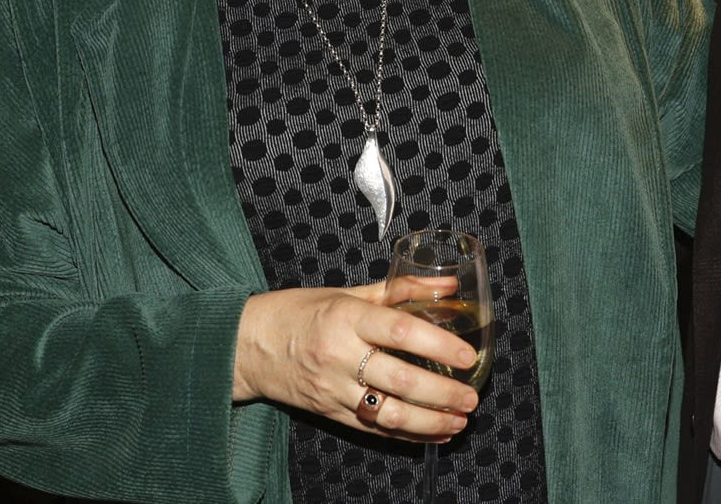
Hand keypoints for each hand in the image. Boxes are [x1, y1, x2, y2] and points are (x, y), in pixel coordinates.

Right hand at [231, 281, 479, 440]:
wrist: (248, 345)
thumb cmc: (300, 312)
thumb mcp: (348, 293)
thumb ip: (401, 289)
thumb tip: (449, 285)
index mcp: (347, 318)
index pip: (399, 330)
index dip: (438, 345)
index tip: (467, 356)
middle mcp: (340, 356)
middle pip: (400, 380)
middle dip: (443, 394)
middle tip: (472, 397)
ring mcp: (334, 390)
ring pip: (389, 414)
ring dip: (430, 423)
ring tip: (459, 422)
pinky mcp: (330, 413)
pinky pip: (374, 429)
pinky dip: (408, 435)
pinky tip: (434, 434)